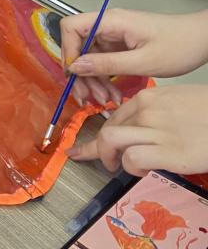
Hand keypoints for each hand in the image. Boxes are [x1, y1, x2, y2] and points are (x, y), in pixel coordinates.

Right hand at [62, 9, 207, 104]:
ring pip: (90, 57)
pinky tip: (112, 95)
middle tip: (86, 97)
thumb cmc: (179, 46)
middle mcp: (108, 26)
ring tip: (104, 101)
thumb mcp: (143, 61)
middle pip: (78, 46)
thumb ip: (107, 64)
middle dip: (81, 73)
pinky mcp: (121, 46)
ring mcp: (114, 36)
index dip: (67, 50)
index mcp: (111, 21)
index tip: (75, 74)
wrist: (203, 40)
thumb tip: (75, 67)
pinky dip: (105, 79)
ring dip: (93, 80)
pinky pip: (104, 62)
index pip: (72, 28)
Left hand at [67, 85, 207, 175]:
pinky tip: (143, 170)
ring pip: (111, 141)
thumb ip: (156, 110)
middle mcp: (147, 112)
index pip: (113, 116)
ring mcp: (156, 130)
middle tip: (100, 160)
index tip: (90, 144)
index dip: (101, 133)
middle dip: (97, 148)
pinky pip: (132, 159)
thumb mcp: (178, 101)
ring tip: (116, 167)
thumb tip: (140, 126)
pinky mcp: (168, 152)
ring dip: (108, 157)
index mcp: (148, 98)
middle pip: (107, 129)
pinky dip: (131, 167)